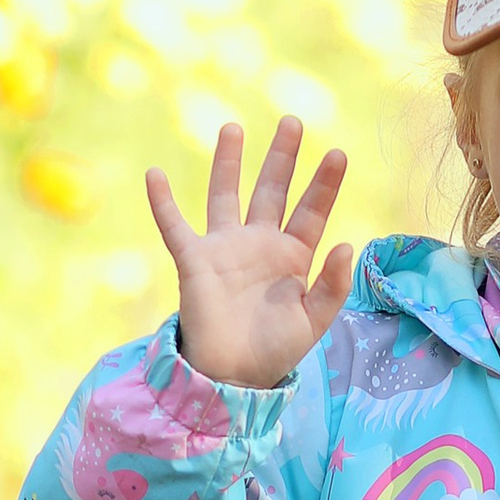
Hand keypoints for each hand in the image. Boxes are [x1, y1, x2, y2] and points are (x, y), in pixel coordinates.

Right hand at [146, 114, 353, 389]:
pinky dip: (162, 202)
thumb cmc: (274, 351)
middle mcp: (259, 244)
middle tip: (293, 122)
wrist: (232, 377)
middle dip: (282, 157)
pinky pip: (174, 226)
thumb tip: (345, 244)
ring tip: (233, 128)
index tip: (338, 154)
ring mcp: (225, 249)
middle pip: (272, 190)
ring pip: (225, 195)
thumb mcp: (314, 322)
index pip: (311, 211)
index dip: (324, 184)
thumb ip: (331, 285)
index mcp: (292, 257)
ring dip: (228, 163)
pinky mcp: (194, 261)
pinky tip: (154, 174)